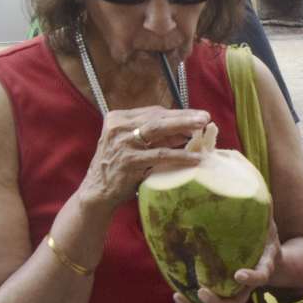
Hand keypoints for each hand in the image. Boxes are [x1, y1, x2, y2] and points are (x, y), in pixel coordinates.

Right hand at [77, 107, 209, 211]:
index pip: (153, 112)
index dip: (178, 113)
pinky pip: (160, 156)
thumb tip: (186, 130)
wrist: (97, 191)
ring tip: (202, 130)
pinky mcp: (129, 161)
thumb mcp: (131, 144)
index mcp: (117, 118)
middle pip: (157, 117)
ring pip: (158, 130)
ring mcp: (123, 143)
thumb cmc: (118, 166)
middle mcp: (118, 127)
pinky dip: (180, 156)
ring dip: (183, 128)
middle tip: (205, 117)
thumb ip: (152, 135)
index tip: (197, 114)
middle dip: (184, 116)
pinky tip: (195, 158)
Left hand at [173, 216, 280, 302]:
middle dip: (218, 302)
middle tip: (202, 291)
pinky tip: (177, 293)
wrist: (268, 253)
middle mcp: (248, 284)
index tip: (238, 274)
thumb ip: (262, 209)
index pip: (262, 276)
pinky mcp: (222, 291)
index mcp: (264, 265)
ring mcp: (234, 291)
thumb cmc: (265, 233)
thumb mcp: (266, 220)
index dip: (252, 278)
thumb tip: (253, 187)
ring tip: (179, 297)